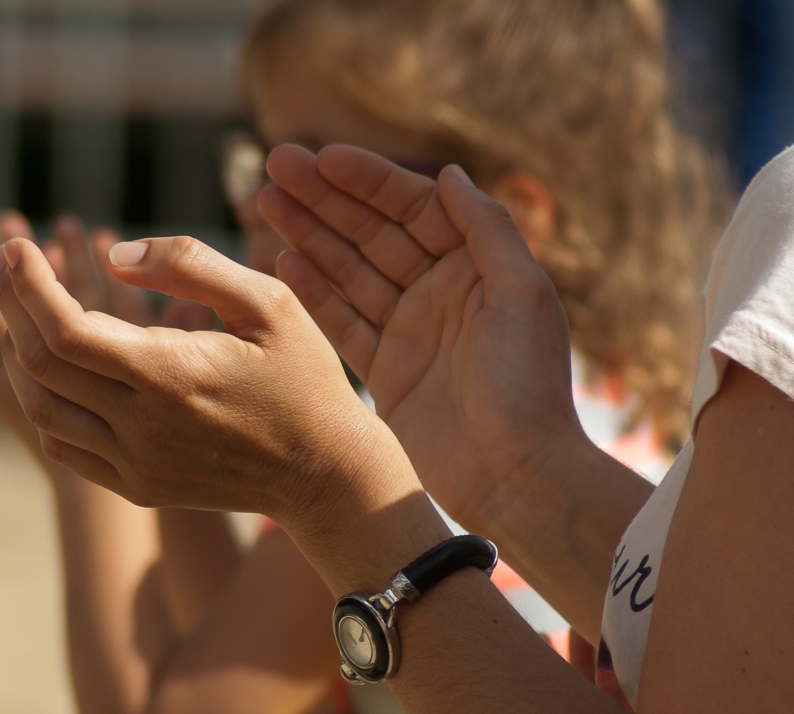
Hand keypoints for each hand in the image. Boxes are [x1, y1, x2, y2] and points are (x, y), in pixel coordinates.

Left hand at [0, 234, 417, 528]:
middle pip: (39, 364)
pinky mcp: (139, 483)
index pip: (65, 328)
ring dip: (21, 357)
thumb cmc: (306, 379)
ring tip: (31, 316)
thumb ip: (193, 265)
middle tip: (19, 268)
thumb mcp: (270, 302)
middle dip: (15, 306)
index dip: (30, 283)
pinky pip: (64, 444)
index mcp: (171, 374)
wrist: (326, 472)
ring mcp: (136, 462)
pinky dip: (44, 402)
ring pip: (41, 407)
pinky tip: (58, 374)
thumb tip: (115, 256)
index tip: (22, 246)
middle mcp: (142, 426)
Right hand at [258, 145, 584, 535]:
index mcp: (476, 268)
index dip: (369, 180)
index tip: (322, 158)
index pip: (414, 209)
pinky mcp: (386, 372)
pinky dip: (315, 293)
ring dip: (310, 236)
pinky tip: (282, 262)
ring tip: (265, 202)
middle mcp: (440, 293)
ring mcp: (410, 332)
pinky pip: (343, 322)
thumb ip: (487, 228)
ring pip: (351, 272)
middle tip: (275, 167)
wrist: (515, 475)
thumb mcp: (523, 293)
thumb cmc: (528, 384)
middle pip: (373, 233)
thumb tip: (448, 172)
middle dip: (326, 199)